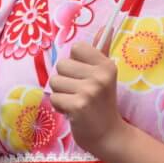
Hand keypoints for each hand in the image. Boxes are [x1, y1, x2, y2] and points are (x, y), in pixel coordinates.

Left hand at [49, 42, 124, 156]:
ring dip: (61, 94)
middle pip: (61, 64)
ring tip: (75, 102)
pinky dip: (59, 107)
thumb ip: (101, 51)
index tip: (83, 75)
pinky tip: (72, 112)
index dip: (74, 62)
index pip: (76, 48)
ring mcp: (90, 90)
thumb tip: (107, 27)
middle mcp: (100, 75)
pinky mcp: (78, 106)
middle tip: (78, 92)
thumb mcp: (105, 75)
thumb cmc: (102, 103)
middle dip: (64, 80)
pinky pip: (54, 98)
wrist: (108, 135)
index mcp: (106, 65)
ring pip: (55, 81)